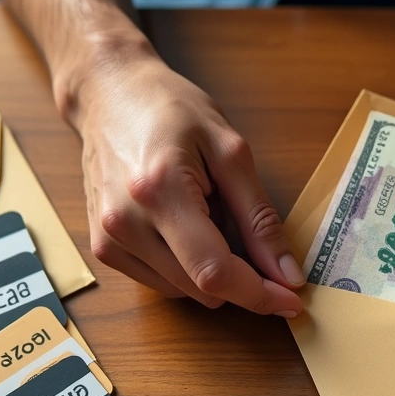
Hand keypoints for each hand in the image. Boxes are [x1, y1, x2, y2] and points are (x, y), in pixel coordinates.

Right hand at [71, 46, 303, 316]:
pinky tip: (186, 226)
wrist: (108, 95)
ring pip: (183, 292)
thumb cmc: (170, 110)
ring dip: (212, 271)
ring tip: (208, 215)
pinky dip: (186, 268)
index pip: (215, 272)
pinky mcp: (102, 248)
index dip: (259, 294)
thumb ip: (260, 217)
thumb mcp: (230, 151)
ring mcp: (107, 239)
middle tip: (253, 238)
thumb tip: (286, 274)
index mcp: (160, 192)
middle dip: (241, 279)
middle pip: (201, 289)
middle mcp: (125, 223)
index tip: (292, 301)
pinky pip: (161, 282)